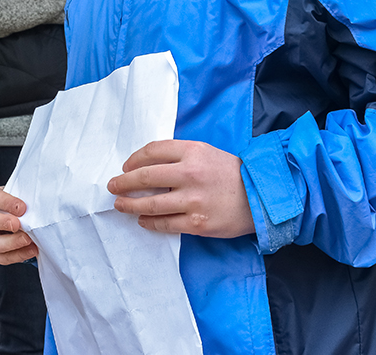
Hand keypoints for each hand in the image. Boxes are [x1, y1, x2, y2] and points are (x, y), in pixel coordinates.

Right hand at [0, 186, 38, 264]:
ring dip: (12, 242)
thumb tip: (34, 203)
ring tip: (28, 239)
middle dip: (3, 223)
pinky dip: (18, 255)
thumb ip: (21, 196)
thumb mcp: (15, 193)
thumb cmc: (13, 203)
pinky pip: (2, 257)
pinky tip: (31, 249)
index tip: (22, 207)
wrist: (13, 215)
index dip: (6, 202)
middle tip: (18, 224)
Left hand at [108, 139, 255, 238]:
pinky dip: (149, 222)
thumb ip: (180, 155)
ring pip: (150, 204)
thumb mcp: (207, 152)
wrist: (262, 197)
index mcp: (192, 151)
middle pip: (145, 177)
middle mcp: (190, 174)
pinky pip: (164, 224)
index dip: (133, 160)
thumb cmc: (232, 173)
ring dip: (130, 205)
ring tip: (120, 205)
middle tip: (113, 186)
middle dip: (123, 182)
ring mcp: (193, 200)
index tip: (125, 167)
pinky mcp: (197, 223)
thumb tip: (147, 165)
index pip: (152, 151)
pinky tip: (142, 220)